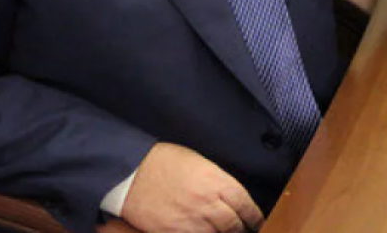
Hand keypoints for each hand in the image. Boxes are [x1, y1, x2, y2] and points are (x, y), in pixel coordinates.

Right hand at [114, 142, 263, 232]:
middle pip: (234, 224)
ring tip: (223, 232)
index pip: (245, 204)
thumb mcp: (197, 162)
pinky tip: (201, 232)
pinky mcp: (174, 232)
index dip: (254, 217)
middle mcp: (207, 202)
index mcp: (215, 180)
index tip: (256, 221)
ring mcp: (191, 220)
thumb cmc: (162, 161)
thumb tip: (230, 196)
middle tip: (243, 231)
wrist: (130, 171)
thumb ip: (217, 180)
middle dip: (240, 229)